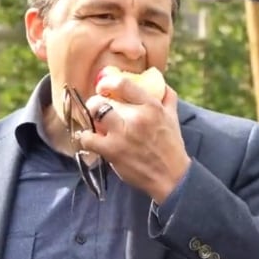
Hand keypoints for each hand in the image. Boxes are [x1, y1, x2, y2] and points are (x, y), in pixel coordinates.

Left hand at [77, 74, 190, 201]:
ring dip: (90, 115)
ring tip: (92, 121)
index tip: (103, 87)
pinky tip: (90, 138)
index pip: (123, 83)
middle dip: (96, 102)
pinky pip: (88, 138)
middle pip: (103, 99)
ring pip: (95, 112)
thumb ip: (167, 98)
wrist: (171, 176)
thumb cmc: (171, 146)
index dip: (107, 83)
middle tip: (97, 107)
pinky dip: (85, 137)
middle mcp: (136, 117)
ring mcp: (122, 134)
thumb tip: (160, 83)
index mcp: (151, 106)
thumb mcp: (173, 117)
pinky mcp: (112, 151)